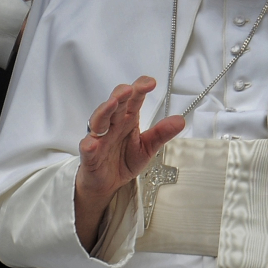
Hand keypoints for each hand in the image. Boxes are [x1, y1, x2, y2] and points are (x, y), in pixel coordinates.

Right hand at [74, 77, 183, 250]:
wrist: (109, 184)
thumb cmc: (125, 160)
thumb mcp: (148, 147)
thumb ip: (162, 133)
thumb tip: (181, 120)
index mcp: (128, 119)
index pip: (133, 99)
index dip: (140, 88)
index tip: (150, 83)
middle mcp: (113, 125)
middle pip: (115, 105)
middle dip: (121, 95)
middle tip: (129, 89)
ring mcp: (100, 139)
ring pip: (99, 121)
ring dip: (104, 111)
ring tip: (112, 103)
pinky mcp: (90, 156)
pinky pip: (87, 149)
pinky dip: (89, 145)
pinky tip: (92, 142)